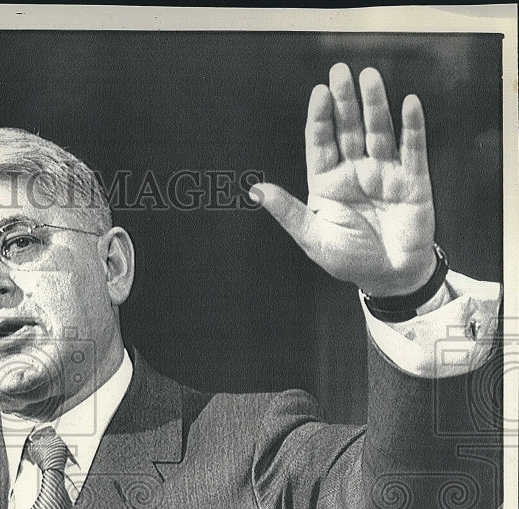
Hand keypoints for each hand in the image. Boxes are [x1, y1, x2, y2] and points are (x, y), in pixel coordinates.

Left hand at [254, 63, 435, 296]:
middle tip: (340, 72)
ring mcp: (383, 172)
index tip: (318, 93)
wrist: (390, 277)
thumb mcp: (313, 238)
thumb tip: (254, 190)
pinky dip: (412, 126)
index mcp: (326, 182)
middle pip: (348, 129)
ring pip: (378, 131)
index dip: (319, 118)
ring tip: (370, 77)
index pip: (320, 143)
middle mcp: (354, 171)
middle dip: (344, 101)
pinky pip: (412, 148)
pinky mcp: (412, 179)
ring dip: (375, 105)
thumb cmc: (349, 258)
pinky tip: (409, 103)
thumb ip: (287, 212)